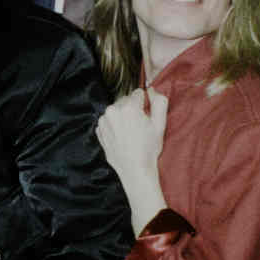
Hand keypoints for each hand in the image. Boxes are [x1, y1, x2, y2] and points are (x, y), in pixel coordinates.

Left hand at [96, 87, 169, 232]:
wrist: (135, 170)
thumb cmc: (149, 148)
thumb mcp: (160, 125)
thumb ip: (159, 102)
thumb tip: (152, 89)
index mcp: (128, 107)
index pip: (138, 94)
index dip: (145, 104)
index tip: (146, 116)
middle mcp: (112, 110)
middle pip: (125, 101)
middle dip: (132, 109)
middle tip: (139, 126)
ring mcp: (103, 121)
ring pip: (116, 111)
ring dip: (122, 117)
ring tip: (130, 133)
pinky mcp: (99, 130)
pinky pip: (108, 121)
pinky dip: (114, 125)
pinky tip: (122, 137)